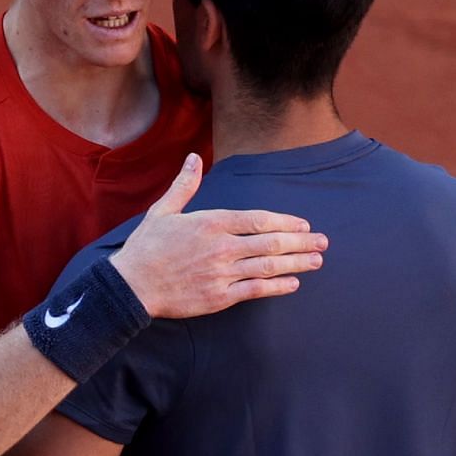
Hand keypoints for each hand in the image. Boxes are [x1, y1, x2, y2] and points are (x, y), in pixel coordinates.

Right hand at [109, 153, 326, 317]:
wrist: (132, 285)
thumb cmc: (147, 247)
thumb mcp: (163, 210)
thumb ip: (185, 185)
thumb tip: (195, 158)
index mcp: (212, 223)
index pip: (259, 219)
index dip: (286, 222)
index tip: (304, 225)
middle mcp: (222, 247)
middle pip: (271, 242)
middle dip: (301, 242)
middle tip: (323, 242)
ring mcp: (222, 273)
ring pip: (269, 266)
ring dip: (297, 263)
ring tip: (317, 261)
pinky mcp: (219, 297)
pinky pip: (255, 290)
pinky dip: (277, 286)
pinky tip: (294, 283)